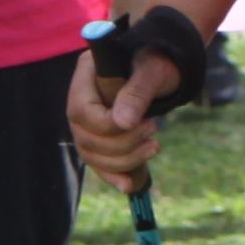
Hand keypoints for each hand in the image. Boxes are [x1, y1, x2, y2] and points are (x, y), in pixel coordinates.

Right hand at [69, 37, 188, 192]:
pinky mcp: (98, 136)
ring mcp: (86, 120)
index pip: (81, 111)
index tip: (143, 124)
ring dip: (123, 161)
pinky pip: (98, 163)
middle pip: (86, 137)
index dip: (108, 126)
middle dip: (122, 144)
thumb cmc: (159, 59)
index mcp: (86, 73)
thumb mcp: (153, 69)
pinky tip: (129, 185)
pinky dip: (113, 175)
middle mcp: (80, 98)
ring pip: (91, 154)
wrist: (164, 64)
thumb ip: (137, 92)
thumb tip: (123, 123)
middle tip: (153, 131)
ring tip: (154, 147)